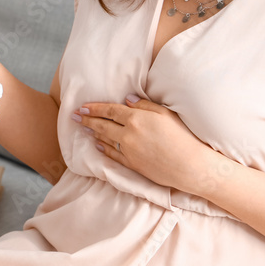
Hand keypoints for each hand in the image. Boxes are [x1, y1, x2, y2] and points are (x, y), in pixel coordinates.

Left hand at [74, 94, 216, 193]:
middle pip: (102, 125)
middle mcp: (129, 134)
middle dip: (87, 119)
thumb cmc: (183, 136)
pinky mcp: (132, 165)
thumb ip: (144, 105)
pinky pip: (112, 155)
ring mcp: (128, 151)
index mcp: (137, 119)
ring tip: (83, 128)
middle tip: (74, 116)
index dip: (95, 108)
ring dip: (92, 133)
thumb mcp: (166, 114)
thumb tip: (126, 99)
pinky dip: (102, 149)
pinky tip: (97, 145)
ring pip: (105, 140)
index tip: (83, 106)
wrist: (190, 166)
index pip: (110, 110)